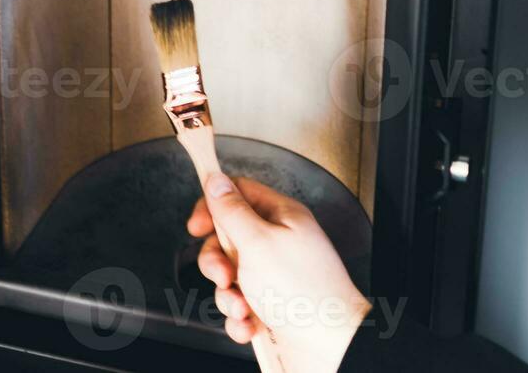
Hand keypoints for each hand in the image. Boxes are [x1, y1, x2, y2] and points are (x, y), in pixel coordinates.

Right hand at [187, 173, 371, 372]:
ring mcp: (275, 276)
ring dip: (227, 295)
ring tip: (242, 307)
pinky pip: (240, 304)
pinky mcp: (271, 304)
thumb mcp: (257, 242)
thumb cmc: (304, 293)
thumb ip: (231, 210)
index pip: (239, 193)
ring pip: (230, 275)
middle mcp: (279, 243)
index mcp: (282, 217)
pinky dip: (239, 317)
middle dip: (216, 261)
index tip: (197, 227)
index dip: (213, 205)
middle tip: (223, 276)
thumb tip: (216, 180)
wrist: (330, 347)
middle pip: (228, 238)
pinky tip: (249, 324)